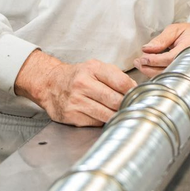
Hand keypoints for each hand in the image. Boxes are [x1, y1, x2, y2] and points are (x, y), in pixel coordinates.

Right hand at [14, 50, 136, 126]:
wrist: (51, 84)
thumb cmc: (78, 76)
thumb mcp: (96, 68)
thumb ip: (116, 76)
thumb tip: (135, 90)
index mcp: (92, 69)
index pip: (121, 82)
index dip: (133, 91)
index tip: (138, 95)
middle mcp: (83, 84)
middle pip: (115, 100)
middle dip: (126, 105)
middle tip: (132, 107)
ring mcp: (76, 101)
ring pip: (107, 114)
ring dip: (116, 115)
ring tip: (119, 112)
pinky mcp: (71, 115)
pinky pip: (95, 122)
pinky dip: (102, 121)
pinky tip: (101, 115)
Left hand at [134, 19, 189, 76]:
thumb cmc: (188, 32)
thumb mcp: (175, 29)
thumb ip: (161, 39)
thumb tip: (147, 49)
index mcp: (189, 47)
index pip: (170, 58)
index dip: (155, 60)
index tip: (143, 58)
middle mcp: (189, 60)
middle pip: (167, 70)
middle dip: (149, 68)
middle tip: (138, 62)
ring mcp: (186, 68)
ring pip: (166, 75)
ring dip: (150, 71)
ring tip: (140, 64)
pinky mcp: (181, 72)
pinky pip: (167, 75)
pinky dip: (155, 72)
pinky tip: (147, 67)